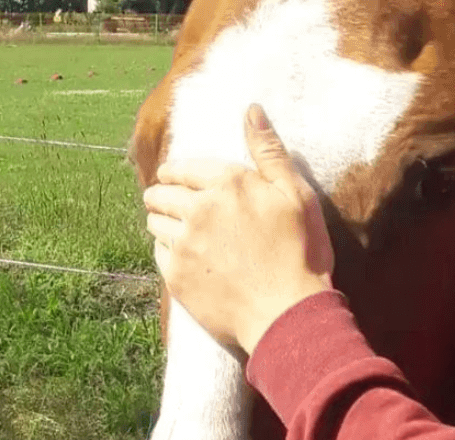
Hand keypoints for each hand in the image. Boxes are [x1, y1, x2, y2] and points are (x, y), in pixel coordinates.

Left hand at [144, 104, 334, 354]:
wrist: (287, 316)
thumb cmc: (300, 255)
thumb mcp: (296, 195)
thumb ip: (269, 152)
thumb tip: (251, 109)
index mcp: (228, 184)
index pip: (182, 168)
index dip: (173, 171)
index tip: (170, 176)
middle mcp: (199, 210)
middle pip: (160, 193)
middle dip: (161, 194)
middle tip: (166, 202)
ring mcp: (184, 245)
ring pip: (154, 223)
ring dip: (160, 222)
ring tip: (173, 229)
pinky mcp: (176, 277)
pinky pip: (158, 253)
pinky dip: (165, 251)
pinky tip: (181, 257)